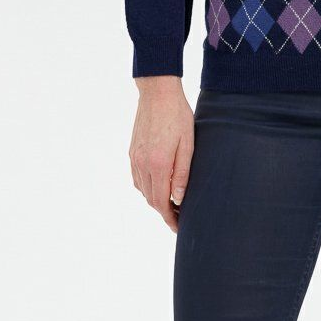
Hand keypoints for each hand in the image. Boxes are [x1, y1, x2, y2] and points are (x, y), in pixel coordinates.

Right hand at [129, 76, 194, 231]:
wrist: (157, 93)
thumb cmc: (178, 115)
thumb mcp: (188, 144)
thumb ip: (183, 173)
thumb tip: (179, 199)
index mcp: (158, 164)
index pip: (161, 202)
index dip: (169, 218)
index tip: (178, 227)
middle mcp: (142, 164)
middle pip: (151, 199)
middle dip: (164, 212)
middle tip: (179, 217)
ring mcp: (135, 158)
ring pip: (142, 190)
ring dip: (156, 200)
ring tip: (172, 203)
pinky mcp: (132, 151)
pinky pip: (137, 178)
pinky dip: (147, 187)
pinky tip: (159, 186)